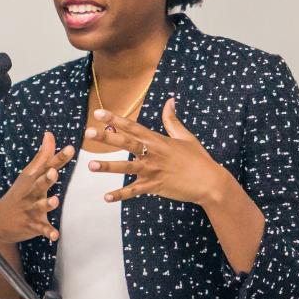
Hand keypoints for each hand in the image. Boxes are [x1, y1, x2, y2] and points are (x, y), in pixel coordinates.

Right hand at [0, 130, 74, 244]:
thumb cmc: (19, 194)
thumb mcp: (29, 174)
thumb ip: (43, 156)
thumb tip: (50, 135)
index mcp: (32, 179)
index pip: (47, 166)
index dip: (59, 157)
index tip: (70, 148)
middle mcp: (31, 193)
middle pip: (40, 184)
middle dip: (46, 178)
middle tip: (53, 172)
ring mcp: (30, 210)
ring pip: (40, 207)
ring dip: (47, 204)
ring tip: (54, 201)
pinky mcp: (32, 225)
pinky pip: (41, 229)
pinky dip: (48, 232)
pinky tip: (55, 235)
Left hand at [87, 98, 236, 207]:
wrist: (210, 182)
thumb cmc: (198, 159)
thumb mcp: (186, 137)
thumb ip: (172, 120)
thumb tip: (169, 101)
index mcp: (159, 140)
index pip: (133, 127)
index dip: (115, 119)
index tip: (99, 113)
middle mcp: (153, 154)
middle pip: (126, 144)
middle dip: (107, 138)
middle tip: (88, 132)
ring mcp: (153, 171)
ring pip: (126, 168)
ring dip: (108, 167)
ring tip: (91, 165)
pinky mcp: (155, 187)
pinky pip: (134, 191)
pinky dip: (120, 195)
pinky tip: (106, 197)